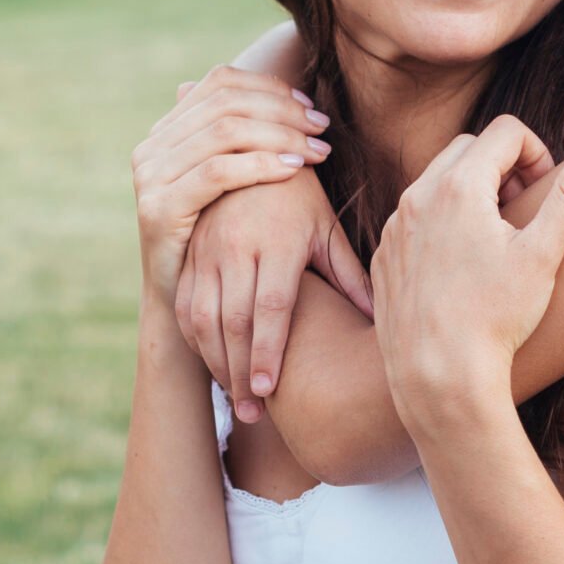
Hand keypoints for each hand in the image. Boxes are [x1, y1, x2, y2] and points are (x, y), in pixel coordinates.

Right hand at [131, 67, 329, 304]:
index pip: (221, 83)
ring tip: (317, 150)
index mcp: (168, 131)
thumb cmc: (221, 242)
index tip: (311, 108)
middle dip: (282, 111)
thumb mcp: (237, 183)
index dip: (270, 88)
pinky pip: (217, 173)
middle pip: (226, 102)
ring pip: (225, 132)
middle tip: (322, 127)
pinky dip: (260, 165)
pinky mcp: (158, 208)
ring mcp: (151, 175)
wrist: (184, 304)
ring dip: (280, 135)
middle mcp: (152, 146)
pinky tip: (294, 170)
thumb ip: (250, 140)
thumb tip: (296, 97)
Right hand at [179, 170, 374, 424]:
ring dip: (217, 363)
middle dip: (242, 373)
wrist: (246, 149)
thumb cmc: (298, 194)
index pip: (270, 309)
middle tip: (254, 413)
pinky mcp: (188, 254)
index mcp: (275, 242)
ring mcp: (206, 251)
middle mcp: (235, 247)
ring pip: (203, 319)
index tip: (270, 392)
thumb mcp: (325, 227)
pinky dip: (196, 340)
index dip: (268, 353)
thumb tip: (378, 315)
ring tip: (236, 399)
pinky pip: (185, 305)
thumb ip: (348, 272)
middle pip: (234, 323)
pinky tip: (213, 364)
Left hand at [371, 115, 563, 430]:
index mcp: (459, 187)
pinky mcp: (384, 257)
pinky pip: (414, 219)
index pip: (505, 131)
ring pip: (436, 182)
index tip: (544, 190)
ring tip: (494, 239)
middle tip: (523, 211)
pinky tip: (462, 267)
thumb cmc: (495, 318)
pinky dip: (441, 225)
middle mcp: (418, 197)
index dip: (536, 152)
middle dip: (502, 166)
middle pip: (468, 148)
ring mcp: (395, 228)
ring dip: (470, 193)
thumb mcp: (542, 255)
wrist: (438, 376)